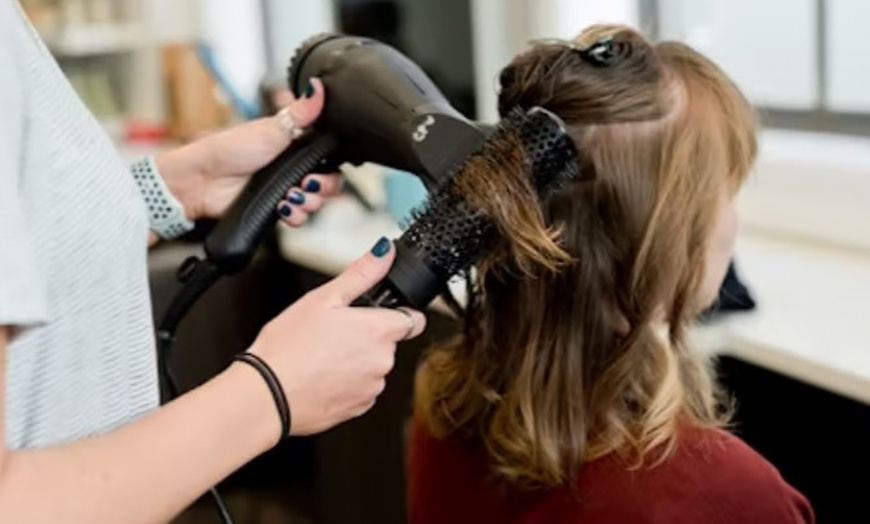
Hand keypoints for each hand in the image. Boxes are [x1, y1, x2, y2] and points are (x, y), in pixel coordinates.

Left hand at [156, 78, 341, 224]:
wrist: (203, 180)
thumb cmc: (230, 149)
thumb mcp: (272, 128)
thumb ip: (301, 112)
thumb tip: (318, 86)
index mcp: (296, 146)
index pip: (329, 159)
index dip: (331, 166)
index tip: (321, 167)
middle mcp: (294, 169)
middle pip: (328, 184)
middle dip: (322, 188)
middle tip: (306, 183)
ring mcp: (285, 190)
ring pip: (316, 203)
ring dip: (308, 203)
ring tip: (290, 196)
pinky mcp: (276, 209)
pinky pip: (298, 219)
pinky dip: (294, 216)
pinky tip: (282, 207)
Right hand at [246, 238, 426, 435]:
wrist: (266, 396)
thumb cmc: (288, 347)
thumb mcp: (323, 298)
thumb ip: (361, 274)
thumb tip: (384, 252)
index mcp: (379, 331)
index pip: (413, 319)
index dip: (397, 313)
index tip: (378, 314)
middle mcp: (382, 361)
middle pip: (389, 343)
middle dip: (367, 336)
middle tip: (333, 332)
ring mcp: (371, 388)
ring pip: (373, 367)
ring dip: (356, 360)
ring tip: (322, 355)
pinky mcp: (358, 408)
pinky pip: (361, 389)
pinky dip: (346, 383)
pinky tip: (321, 375)